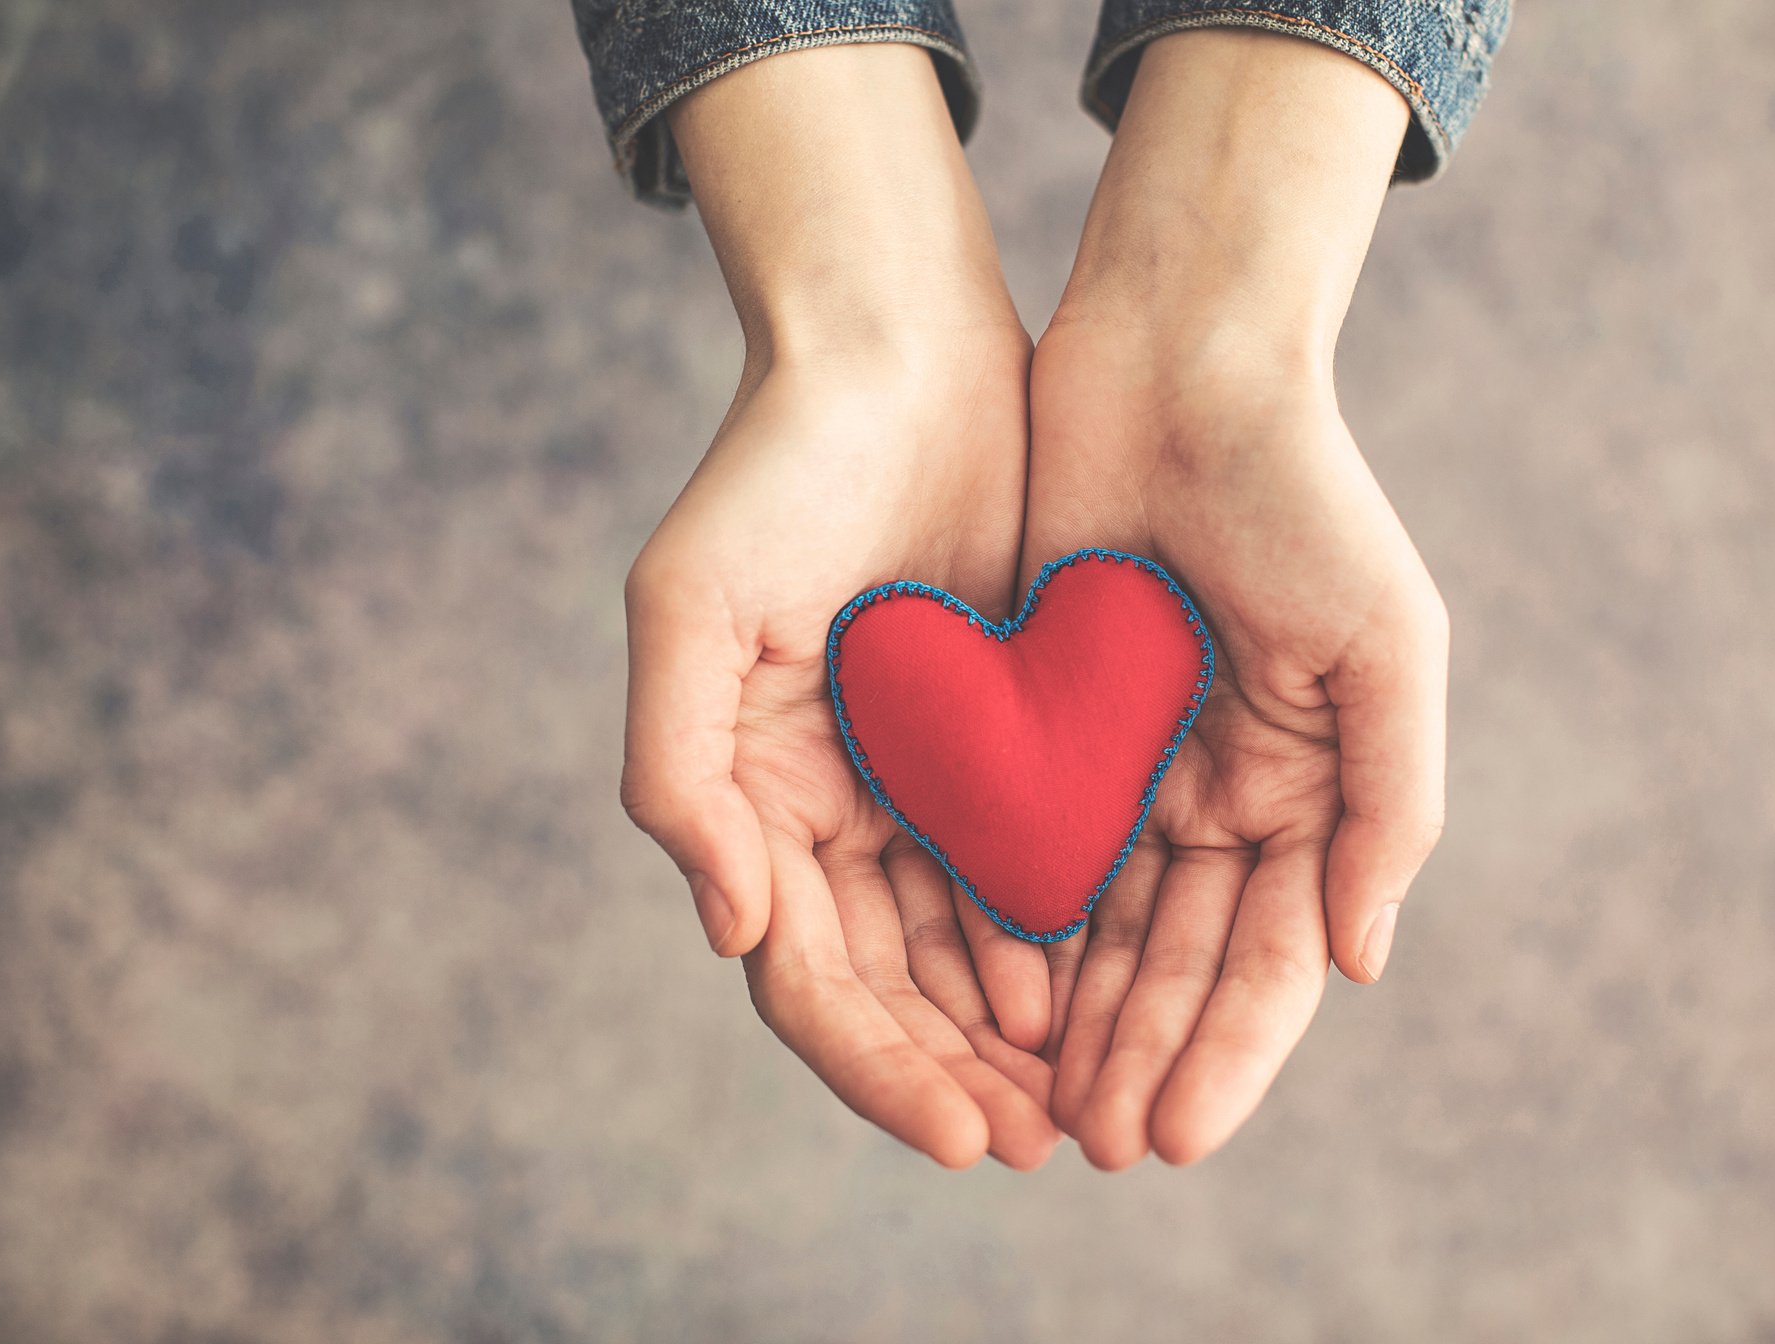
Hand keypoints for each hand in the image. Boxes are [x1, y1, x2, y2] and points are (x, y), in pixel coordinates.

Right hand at [620, 45, 1055, 1168]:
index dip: (873, 1063)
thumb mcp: (691, 607)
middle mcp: (821, 807)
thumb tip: (726, 933)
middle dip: (949, 1073)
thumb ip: (678, 773)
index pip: (803, 974)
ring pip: (956, 944)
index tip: (956, 1136)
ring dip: (1004, 1030)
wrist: (897, 354)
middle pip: (885, 983)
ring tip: (1073, 1102)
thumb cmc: (779, 468)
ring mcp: (906, 779)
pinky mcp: (986, 738)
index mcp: (744, 796)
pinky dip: (1048, 937)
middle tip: (1031, 1147)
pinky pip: (1017, 864)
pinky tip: (1097, 992)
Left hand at [1022, 32, 1448, 1167]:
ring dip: (1083, 1021)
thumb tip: (1363, 961)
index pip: (1274, 953)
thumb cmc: (1300, 492)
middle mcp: (1221, 794)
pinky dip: (1019, 930)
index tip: (1180, 1132)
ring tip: (1044, 1110)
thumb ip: (1390, 803)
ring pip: (1104, 927)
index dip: (1231, 1049)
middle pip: (1184, 959)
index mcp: (1309, 788)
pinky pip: (1030, 849)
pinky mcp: (1046, 726)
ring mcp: (1132, 765)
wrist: (1176, 364)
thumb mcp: (1384, 642)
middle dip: (1147, 1054)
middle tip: (1101, 1146)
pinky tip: (993, 1002)